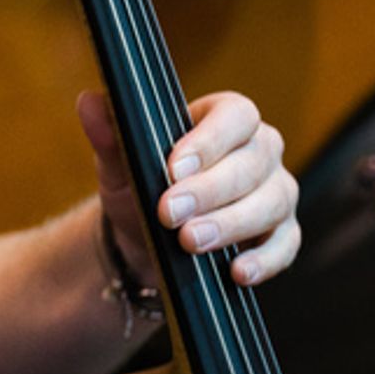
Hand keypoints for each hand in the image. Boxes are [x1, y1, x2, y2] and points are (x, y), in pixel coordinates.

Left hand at [78, 88, 299, 288]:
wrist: (149, 238)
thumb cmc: (141, 187)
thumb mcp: (119, 162)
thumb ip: (110, 134)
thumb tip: (89, 102)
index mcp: (226, 119)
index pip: (235, 115)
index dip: (210, 140)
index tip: (174, 167)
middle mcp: (261, 151)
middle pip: (253, 163)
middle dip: (210, 191)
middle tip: (169, 214)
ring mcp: (276, 192)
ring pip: (271, 203)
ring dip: (231, 225)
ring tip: (190, 242)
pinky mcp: (281, 234)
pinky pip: (285, 245)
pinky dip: (265, 260)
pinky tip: (236, 271)